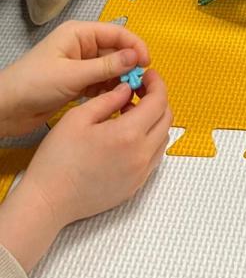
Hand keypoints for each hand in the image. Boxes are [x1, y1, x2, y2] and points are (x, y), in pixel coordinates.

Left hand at [0, 21, 150, 137]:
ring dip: (120, 80)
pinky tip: (116, 101)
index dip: (135, 46)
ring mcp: (80, 65)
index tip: (148, 63)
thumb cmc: (33, 85)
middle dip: (129, 65)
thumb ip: (106, 66)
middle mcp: (81, 46)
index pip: (117, 32)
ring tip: (130, 95)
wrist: (5, 110)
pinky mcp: (77, 83)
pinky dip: (110, 91)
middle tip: (141, 83)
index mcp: (79, 34)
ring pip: (110, 69)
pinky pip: (101, 83)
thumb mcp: (73, 75)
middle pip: (116, 50)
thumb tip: (136, 57)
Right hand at [0, 70, 170, 271]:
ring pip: (163, 138)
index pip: (159, 101)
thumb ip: (108, 99)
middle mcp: (142, 155)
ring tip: (129, 114)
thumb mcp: (77, 118)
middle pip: (166, 119)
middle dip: (157, 100)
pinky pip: (154, 156)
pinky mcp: (136, 186)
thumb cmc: (58, 159)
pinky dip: (149, 140)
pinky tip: (127, 137)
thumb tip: (127, 89)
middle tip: (138, 91)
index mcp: (129, 135)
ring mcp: (141, 173)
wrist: (48, 202)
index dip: (157, 84)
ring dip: (154, 121)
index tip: (147, 75)